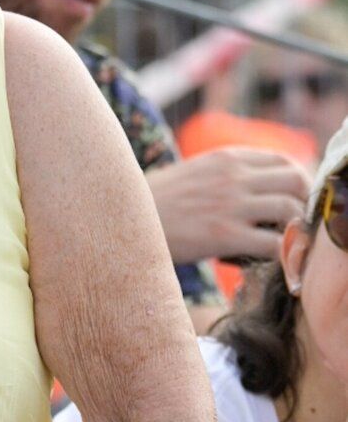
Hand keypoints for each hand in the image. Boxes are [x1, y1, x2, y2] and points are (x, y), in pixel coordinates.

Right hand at [147, 148, 309, 264]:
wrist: (118, 219)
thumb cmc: (154, 204)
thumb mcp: (193, 174)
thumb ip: (225, 175)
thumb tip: (255, 191)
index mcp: (226, 158)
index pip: (284, 162)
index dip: (296, 185)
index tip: (292, 204)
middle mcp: (232, 176)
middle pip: (296, 181)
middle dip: (302, 204)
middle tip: (294, 227)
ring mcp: (229, 205)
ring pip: (291, 210)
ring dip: (293, 230)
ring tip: (279, 245)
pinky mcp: (224, 235)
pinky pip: (274, 243)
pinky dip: (281, 255)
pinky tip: (268, 263)